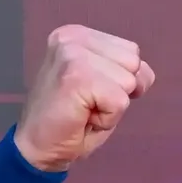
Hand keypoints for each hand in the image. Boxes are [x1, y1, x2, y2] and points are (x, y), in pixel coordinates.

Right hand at [12, 25, 155, 172]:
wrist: (38, 148)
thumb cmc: (73, 120)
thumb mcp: (105, 85)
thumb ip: (125, 70)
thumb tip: (143, 73)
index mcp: (78, 35)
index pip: (132, 51)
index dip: (122, 81)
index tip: (91, 93)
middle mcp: (72, 38)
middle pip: (134, 63)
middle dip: (119, 91)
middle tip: (87, 103)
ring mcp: (72, 54)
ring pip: (128, 81)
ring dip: (113, 105)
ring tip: (84, 109)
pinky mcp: (76, 77)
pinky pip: (120, 101)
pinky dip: (108, 118)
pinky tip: (82, 117)